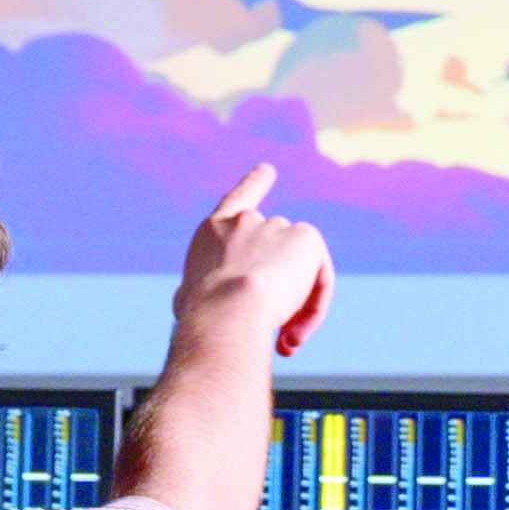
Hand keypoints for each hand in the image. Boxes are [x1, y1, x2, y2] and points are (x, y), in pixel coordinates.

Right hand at [178, 161, 336, 360]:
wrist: (226, 310)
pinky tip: (294, 331)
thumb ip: (203, 291)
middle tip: (278, 335)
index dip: (254, 184)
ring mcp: (278, 226)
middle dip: (280, 290)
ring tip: (284, 340)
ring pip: (300, 272)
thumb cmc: (202, 316)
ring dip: (297, 305)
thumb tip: (197, 300)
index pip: (237, 200)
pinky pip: (320, 279)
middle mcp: (246, 221)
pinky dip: (315, 307)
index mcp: (213, 232)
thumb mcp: (188, 301)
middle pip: (276, 254)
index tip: (267, 170)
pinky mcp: (307, 238)